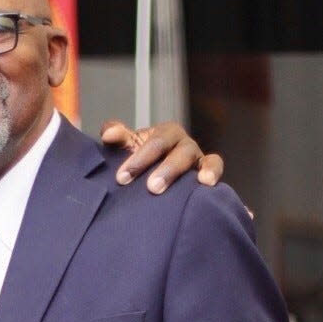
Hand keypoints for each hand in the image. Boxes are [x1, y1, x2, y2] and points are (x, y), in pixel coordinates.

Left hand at [101, 120, 223, 193]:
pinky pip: (214, 165)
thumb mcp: (128, 147)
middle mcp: (182, 142)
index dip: (138, 160)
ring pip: (191, 158)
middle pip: (176, 151)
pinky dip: (212, 171)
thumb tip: (108, 134)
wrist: (155, 175)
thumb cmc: (141, 159)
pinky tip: (206, 182)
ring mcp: (196, 156)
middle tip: (151, 187)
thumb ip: (117, 138)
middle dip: (163, 169)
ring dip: (179, 172)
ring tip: (169, 188)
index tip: (122, 178)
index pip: (153, 143)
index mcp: (165, 133)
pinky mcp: (207, 169)